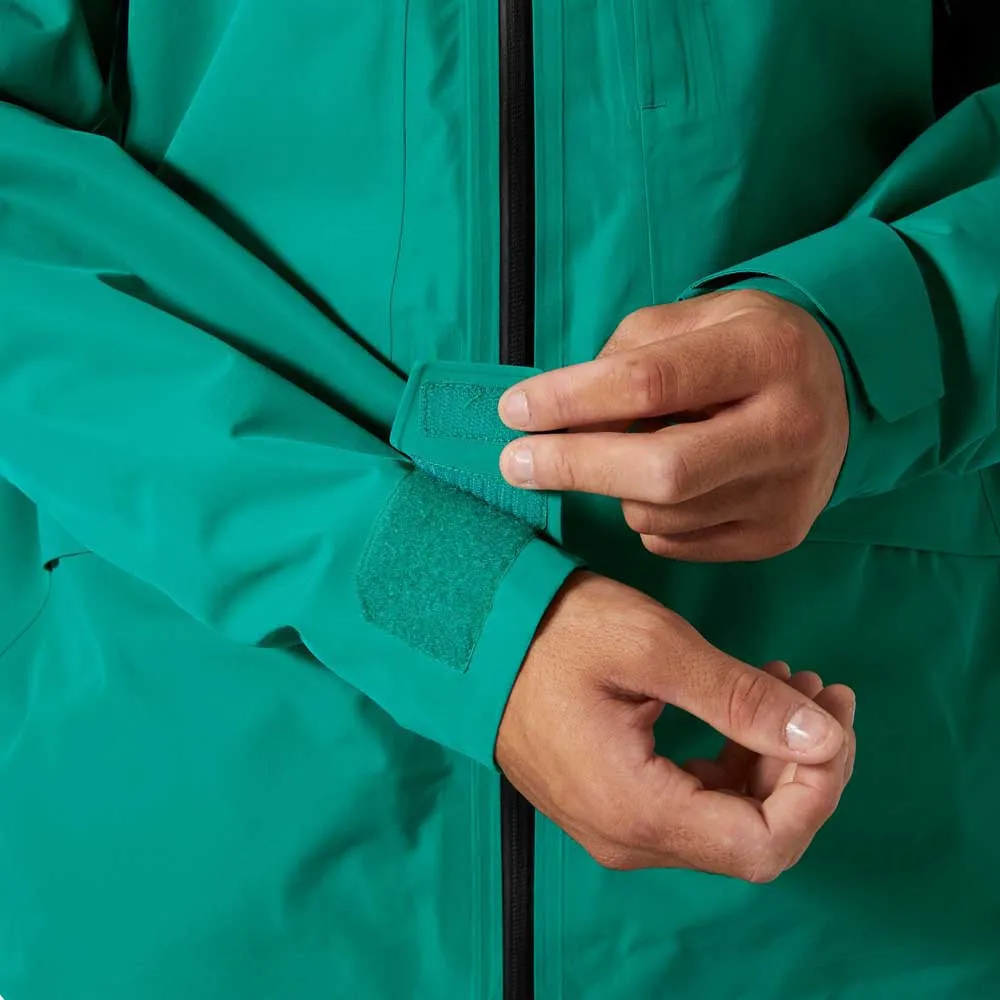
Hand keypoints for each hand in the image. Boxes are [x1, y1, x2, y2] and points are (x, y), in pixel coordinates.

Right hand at [496, 572, 855, 878]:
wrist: (475, 638)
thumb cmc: (556, 633)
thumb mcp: (653, 648)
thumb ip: (740, 698)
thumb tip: (824, 738)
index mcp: (639, 811)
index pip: (766, 843)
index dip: (819, 789)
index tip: (832, 718)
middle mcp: (630, 838)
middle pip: (752, 836)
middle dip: (804, 767)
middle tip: (821, 692)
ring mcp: (619, 825)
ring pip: (727, 820)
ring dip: (771, 758)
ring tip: (787, 684)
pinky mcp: (613, 802)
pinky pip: (694, 802)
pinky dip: (732, 759)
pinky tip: (741, 704)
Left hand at [497, 290, 848, 560]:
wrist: (833, 393)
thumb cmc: (742, 348)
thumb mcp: (691, 320)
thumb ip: (624, 358)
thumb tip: (555, 417)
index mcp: (768, 353)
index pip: (650, 383)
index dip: (570, 400)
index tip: (513, 411)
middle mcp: (790, 427)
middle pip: (660, 469)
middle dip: (574, 466)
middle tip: (515, 462)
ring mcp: (789, 491)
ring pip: (658, 511)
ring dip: (615, 487)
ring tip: (628, 453)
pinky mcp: (778, 535)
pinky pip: (674, 541)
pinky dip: (647, 515)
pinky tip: (666, 483)